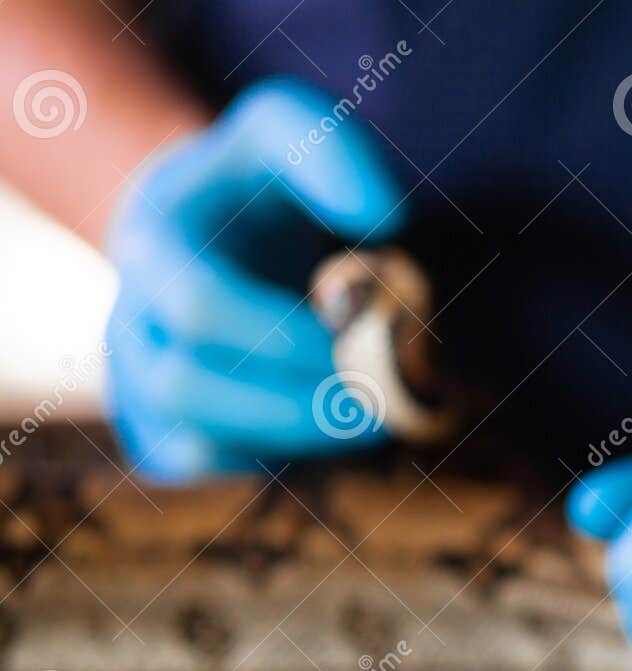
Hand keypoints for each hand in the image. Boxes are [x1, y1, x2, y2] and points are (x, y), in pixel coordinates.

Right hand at [104, 78, 404, 480]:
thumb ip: (336, 158)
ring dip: (298, 435)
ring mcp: (138, 381)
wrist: (222, 232)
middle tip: (388, 394)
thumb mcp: (291, 133)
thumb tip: (389, 219)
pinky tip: (335, 423)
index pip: (200, 305)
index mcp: (154, 242)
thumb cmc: (264, 183)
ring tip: (381, 414)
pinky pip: (211, 465)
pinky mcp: (164, 432)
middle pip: (189, 386)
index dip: (288, 335)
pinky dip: (281, 456)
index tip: (369, 331)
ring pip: (198, 440)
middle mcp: (131, 316)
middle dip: (298, 397)